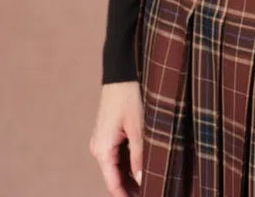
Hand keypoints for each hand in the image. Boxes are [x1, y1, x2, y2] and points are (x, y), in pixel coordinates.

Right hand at [90, 80, 143, 195]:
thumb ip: (140, 156)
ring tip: (153, 180)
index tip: (147, 196)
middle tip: (155, 189)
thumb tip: (143, 181)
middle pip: (115, 177)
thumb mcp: (139, 126)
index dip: (127, 196)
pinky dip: (131, 162)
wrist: (122, 70)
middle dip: (132, 187)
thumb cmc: (129, 95)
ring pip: (118, 166)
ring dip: (133, 175)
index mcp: (102, 149)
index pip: (113, 184)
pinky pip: (119, 154)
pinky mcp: (110, 132)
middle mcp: (99, 147)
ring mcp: (103, 139)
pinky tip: (146, 165)